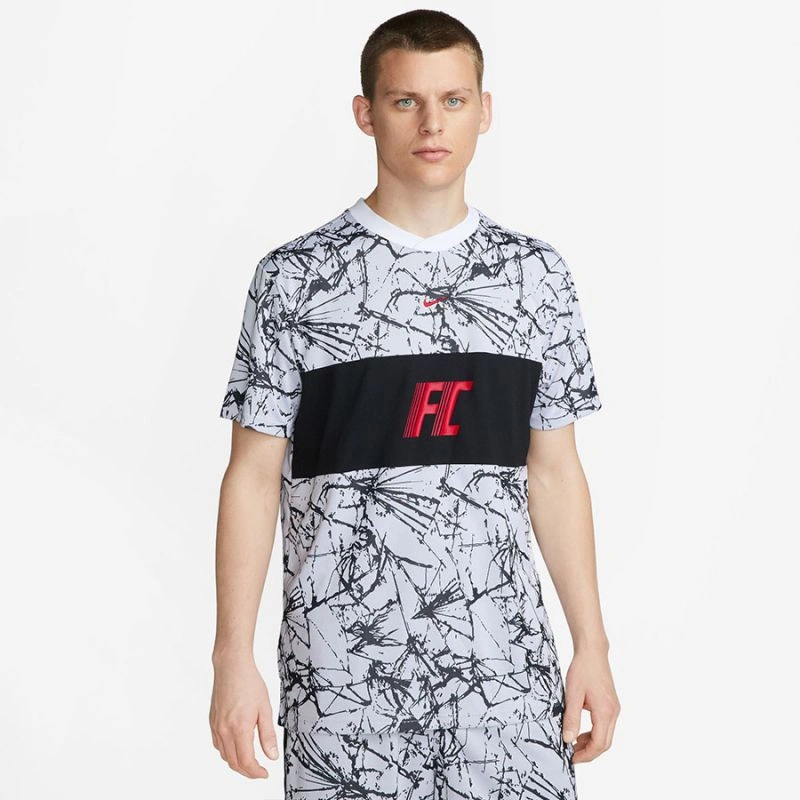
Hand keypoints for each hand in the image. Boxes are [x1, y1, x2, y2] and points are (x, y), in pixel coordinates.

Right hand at [209, 652, 280, 778]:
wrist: (231, 666)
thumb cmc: (249, 683)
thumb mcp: (265, 708)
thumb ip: (268, 735)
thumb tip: (272, 756)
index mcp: (239, 728)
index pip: (246, 761)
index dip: (256, 773)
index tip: (265, 773)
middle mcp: (224, 730)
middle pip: (234, 762)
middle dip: (247, 771)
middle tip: (260, 771)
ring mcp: (216, 726)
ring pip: (225, 756)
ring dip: (237, 762)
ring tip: (251, 760)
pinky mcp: (212, 722)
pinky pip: (218, 745)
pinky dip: (228, 752)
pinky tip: (237, 746)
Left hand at [561, 645, 619, 763]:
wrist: (592, 651)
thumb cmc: (582, 669)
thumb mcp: (572, 694)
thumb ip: (571, 718)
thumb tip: (568, 740)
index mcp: (605, 712)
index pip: (599, 744)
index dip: (586, 755)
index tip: (571, 758)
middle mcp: (613, 712)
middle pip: (605, 743)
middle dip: (589, 752)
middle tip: (571, 755)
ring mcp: (614, 709)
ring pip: (606, 735)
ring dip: (591, 743)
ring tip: (573, 743)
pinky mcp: (611, 704)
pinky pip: (605, 725)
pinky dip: (593, 732)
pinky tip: (580, 730)